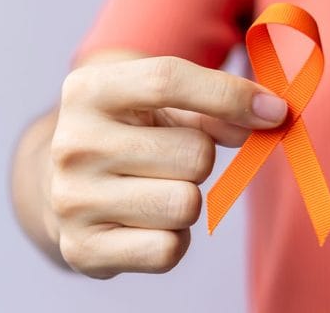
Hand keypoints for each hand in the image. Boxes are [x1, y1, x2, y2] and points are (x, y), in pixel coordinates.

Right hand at [47, 56, 287, 277]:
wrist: (55, 187)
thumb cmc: (124, 135)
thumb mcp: (156, 104)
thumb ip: (212, 105)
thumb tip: (267, 119)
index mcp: (86, 91)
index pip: (167, 80)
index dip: (230, 95)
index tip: (274, 112)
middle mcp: (72, 144)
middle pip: (193, 153)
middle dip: (199, 159)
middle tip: (168, 161)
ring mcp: (72, 199)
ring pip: (186, 204)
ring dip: (187, 201)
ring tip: (155, 192)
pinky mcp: (82, 250)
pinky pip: (168, 250)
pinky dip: (173, 241)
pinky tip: (146, 224)